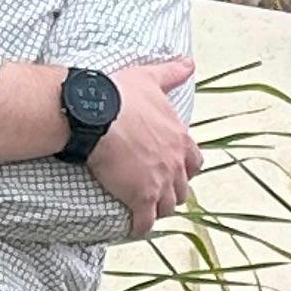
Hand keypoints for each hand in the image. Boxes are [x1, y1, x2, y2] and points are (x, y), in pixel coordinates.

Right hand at [84, 58, 205, 236]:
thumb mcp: (149, 78)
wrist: (95, 115)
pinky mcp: (140, 198)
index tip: (175, 169)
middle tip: (159, 192)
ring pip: (168, 206)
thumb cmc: (119, 95)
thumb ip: (171, 73)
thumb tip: (189, 63)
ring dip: (159, 209)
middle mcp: (175, 163)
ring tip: (147, 210)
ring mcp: (160, 183)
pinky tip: (133, 228)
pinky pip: (145, 222)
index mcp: (179, 138)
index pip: (195, 161)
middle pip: (183, 187)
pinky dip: (140, 226)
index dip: (185, 167)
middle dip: (173, 190)